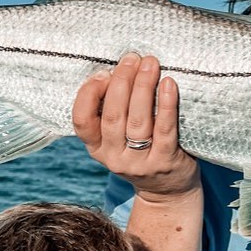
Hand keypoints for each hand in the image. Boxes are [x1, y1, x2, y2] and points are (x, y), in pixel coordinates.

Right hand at [72, 53, 199, 200]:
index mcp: (97, 148)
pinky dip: (166, 105)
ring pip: (138, 121)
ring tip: (150, 64)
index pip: (82, 122)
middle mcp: (114, 158)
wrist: (168, 191)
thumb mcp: (117, 139)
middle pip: (113, 116)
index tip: (103, 73)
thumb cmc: (142, 152)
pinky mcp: (165, 162)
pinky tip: (169, 84)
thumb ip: (112, 112)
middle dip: (122, 82)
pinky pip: (165, 130)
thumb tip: (117, 69)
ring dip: (143, 87)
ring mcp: (140, 162)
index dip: (89, 95)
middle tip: (132, 58)